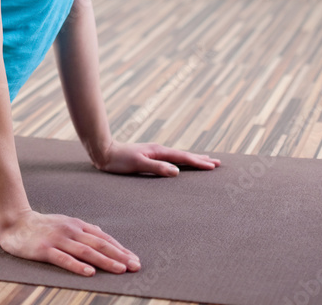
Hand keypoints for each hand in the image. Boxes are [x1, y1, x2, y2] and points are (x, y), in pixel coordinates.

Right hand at [0, 208, 140, 276]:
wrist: (16, 223)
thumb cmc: (43, 226)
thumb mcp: (66, 223)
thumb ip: (83, 229)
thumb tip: (102, 234)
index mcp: (77, 225)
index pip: (103, 238)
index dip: (120, 249)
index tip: (135, 259)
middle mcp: (71, 230)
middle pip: (99, 244)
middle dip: (119, 256)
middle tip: (135, 266)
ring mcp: (59, 239)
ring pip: (86, 251)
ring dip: (105, 261)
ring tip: (120, 270)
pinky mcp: (46, 249)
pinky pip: (64, 259)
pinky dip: (78, 266)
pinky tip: (89, 272)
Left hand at [92, 139, 220, 174]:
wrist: (104, 151)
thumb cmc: (119, 160)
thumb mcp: (138, 164)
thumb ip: (157, 167)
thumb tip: (177, 171)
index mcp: (159, 152)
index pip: (183, 158)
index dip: (199, 162)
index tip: (213, 165)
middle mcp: (159, 150)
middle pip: (184, 155)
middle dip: (201, 159)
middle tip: (217, 162)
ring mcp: (155, 152)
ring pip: (179, 156)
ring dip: (193, 159)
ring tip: (204, 160)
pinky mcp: (150, 156)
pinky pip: (171, 158)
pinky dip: (181, 160)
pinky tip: (181, 163)